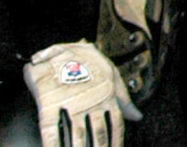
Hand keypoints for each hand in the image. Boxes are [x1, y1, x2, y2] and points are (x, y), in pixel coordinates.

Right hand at [24, 42, 140, 146]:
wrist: (62, 50)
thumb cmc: (90, 64)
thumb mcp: (112, 77)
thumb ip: (124, 99)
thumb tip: (137, 117)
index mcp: (107, 97)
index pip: (116, 125)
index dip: (116, 142)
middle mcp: (90, 103)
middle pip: (98, 135)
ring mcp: (70, 104)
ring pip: (76, 136)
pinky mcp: (49, 104)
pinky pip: (50, 130)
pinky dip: (53, 145)